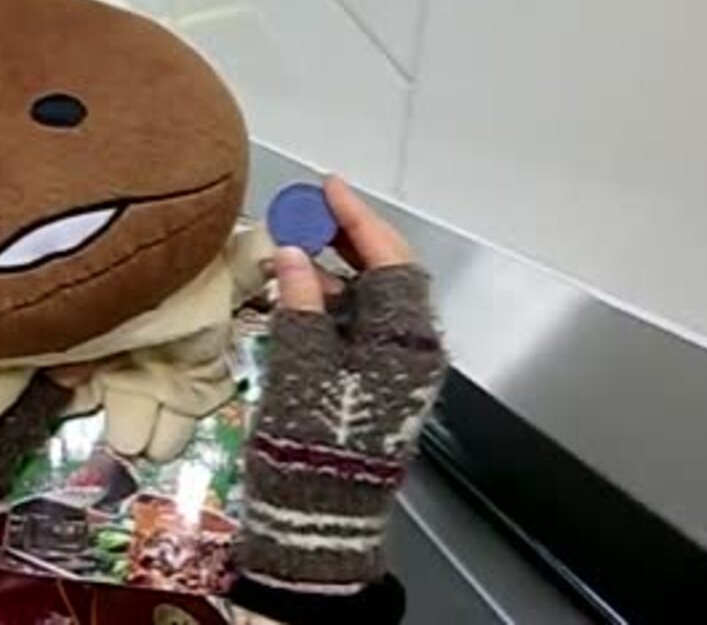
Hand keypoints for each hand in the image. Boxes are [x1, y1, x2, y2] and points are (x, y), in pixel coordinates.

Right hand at [231, 176, 443, 624]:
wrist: (320, 519)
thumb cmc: (312, 445)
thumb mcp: (300, 367)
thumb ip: (300, 304)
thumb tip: (294, 252)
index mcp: (406, 342)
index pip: (390, 260)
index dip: (358, 219)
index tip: (329, 187)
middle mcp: (412, 349)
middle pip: (387, 274)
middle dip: (349, 239)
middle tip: (309, 213)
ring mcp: (396, 368)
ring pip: (373, 299)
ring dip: (337, 269)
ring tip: (296, 246)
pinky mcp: (378, 382)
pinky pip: (360, 326)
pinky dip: (332, 302)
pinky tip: (300, 292)